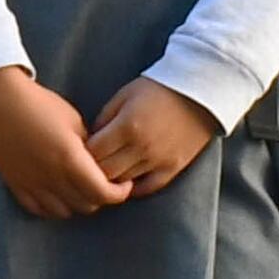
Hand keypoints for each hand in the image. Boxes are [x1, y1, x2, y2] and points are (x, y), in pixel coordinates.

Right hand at [0, 65, 120, 220]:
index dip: (120, 192)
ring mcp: (32, 184)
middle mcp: (52, 178)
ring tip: (78, 188)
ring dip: (76, 203)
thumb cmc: (39, 104)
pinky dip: (52, 207)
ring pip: (64, 212)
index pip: (104, 193)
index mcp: (71, 160)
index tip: (123, 183)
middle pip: (87, 205)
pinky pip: (38, 210)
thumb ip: (89, 148)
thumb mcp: (74, 121)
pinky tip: (56, 193)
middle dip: (101, 197)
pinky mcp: (15, 185)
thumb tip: (98, 166)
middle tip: (103, 183)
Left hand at [85, 76, 221, 200]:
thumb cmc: (159, 89)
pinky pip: (147, 188)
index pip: (93, 152)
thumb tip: (90, 140)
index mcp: (127, 127)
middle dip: (92, 169)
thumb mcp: (125, 95)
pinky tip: (125, 182)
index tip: (79, 150)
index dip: (81, 153)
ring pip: (123, 183)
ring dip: (111, 180)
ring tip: (105, 171)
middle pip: (105, 172)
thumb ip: (104, 118)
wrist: (200, 93)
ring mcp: (158, 160)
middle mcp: (141, 148)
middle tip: (88, 165)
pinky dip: (133, 188)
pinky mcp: (173, 168)